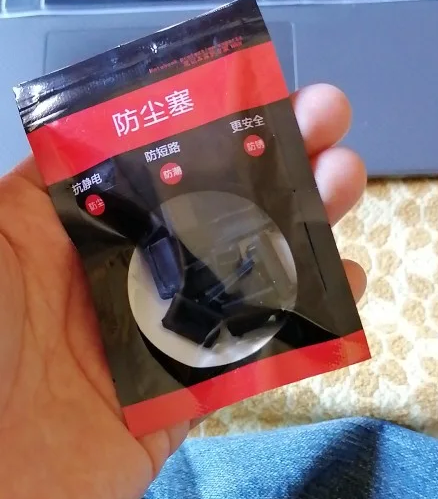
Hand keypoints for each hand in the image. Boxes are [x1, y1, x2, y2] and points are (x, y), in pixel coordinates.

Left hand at [0, 85, 365, 498]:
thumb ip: (27, 193)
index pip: (139, 163)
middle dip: (266, 165)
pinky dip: (297, 326)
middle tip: (326, 125)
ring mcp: (141, 345)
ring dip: (295, 233)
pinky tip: (342, 289)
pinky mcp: (168, 410)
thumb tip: (75, 131)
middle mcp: (102, 282)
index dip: (200, 124)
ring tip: (345, 189)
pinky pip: (241, 361)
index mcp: (50, 234)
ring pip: (234, 279)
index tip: (256, 89)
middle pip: (201, 213)